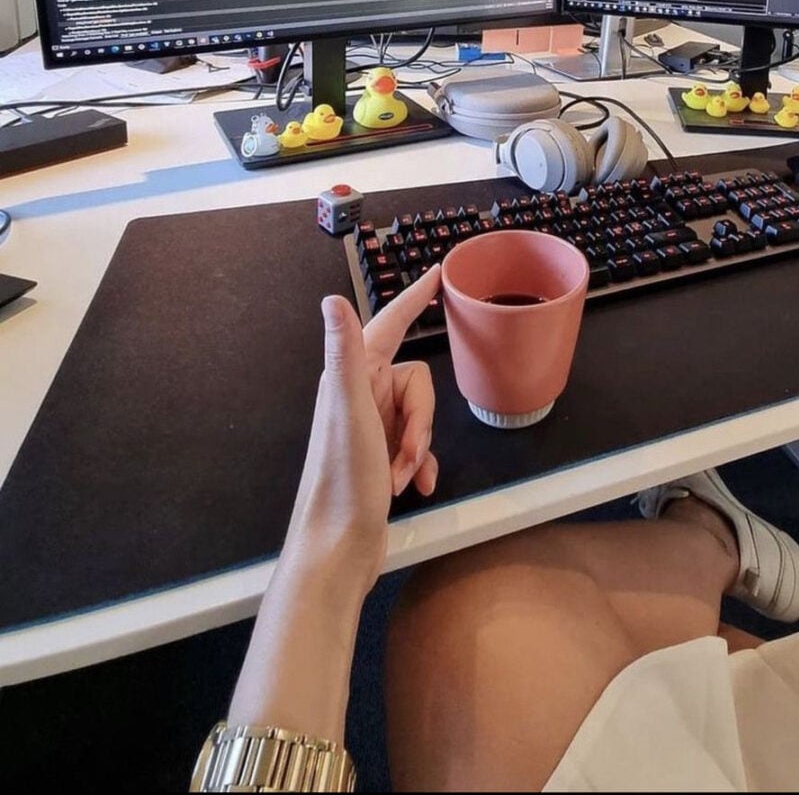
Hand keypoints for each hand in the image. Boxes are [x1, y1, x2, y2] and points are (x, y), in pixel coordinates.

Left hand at [284, 266, 441, 585]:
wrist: (338, 551)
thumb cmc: (344, 484)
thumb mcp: (350, 412)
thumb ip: (344, 352)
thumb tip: (330, 299)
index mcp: (350, 377)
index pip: (390, 323)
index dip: (415, 298)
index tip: (440, 275)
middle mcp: (358, 395)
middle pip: (417, 381)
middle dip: (422, 419)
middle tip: (405, 452)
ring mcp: (370, 427)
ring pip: (421, 415)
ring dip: (418, 447)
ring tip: (400, 476)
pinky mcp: (379, 456)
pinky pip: (417, 445)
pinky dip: (420, 465)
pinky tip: (414, 486)